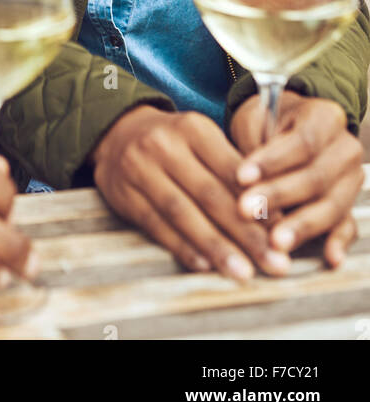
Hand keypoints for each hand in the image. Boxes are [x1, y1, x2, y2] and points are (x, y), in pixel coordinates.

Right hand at [90, 104, 294, 280]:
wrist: (118, 133)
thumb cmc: (176, 142)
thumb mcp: (203, 140)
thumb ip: (234, 172)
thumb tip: (276, 216)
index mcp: (193, 128)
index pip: (231, 171)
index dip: (258, 203)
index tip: (283, 232)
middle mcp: (165, 146)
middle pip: (210, 195)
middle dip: (246, 234)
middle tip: (275, 263)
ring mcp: (140, 170)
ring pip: (183, 214)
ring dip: (216, 247)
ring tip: (243, 272)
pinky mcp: (124, 194)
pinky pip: (156, 225)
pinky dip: (181, 247)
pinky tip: (204, 265)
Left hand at [229, 91, 363, 267]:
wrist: (286, 126)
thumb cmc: (267, 121)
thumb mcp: (255, 117)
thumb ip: (253, 142)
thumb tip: (246, 182)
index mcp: (326, 117)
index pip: (302, 142)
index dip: (272, 162)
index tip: (241, 177)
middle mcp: (345, 148)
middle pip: (317, 177)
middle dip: (279, 196)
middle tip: (247, 210)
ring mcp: (350, 179)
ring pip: (332, 205)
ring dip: (302, 225)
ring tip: (275, 241)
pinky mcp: (347, 205)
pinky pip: (347, 225)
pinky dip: (338, 242)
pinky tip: (330, 258)